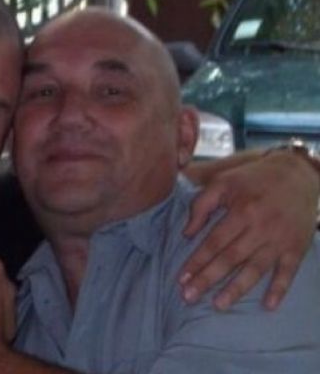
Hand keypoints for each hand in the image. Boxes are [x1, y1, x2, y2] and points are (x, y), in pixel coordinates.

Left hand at [180, 150, 319, 309]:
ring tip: (218, 305)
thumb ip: (201, 205)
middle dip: (208, 279)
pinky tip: (268, 306)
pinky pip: (288, 272)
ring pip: (256, 269)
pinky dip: (280, 289)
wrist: (297, 173)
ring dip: (236, 289)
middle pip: (231, 259)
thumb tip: (186, 234)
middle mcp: (261, 228)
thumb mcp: (223, 182)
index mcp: (241, 211)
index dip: (197, 261)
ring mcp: (280, 240)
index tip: (181, 279)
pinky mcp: (297, 248)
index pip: (214, 242)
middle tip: (189, 297)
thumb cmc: (253, 178)